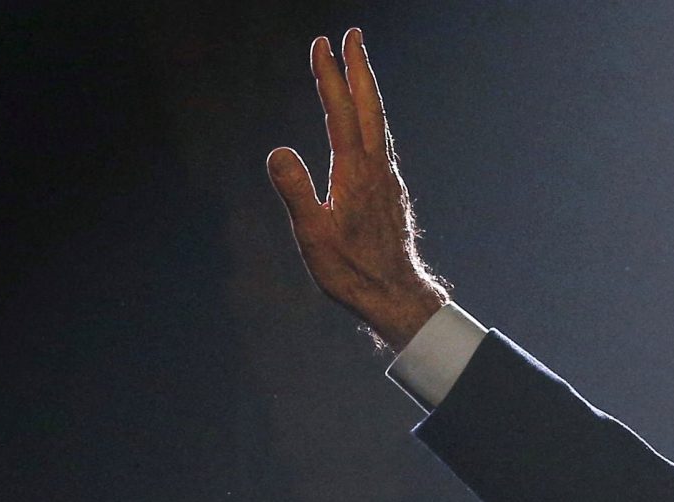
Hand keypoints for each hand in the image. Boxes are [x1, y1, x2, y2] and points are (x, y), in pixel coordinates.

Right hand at [268, 29, 450, 345]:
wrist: (395, 295)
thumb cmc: (352, 271)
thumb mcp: (314, 236)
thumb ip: (297, 192)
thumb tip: (278, 151)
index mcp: (356, 173)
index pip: (342, 112)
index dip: (330, 76)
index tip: (321, 43)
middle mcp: (378, 168)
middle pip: (370, 107)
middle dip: (358, 68)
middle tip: (351, 34)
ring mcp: (387, 179)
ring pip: (379, 122)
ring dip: (367, 89)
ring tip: (357, 64)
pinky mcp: (390, 191)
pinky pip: (381, 141)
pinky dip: (372, 117)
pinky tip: (366, 121)